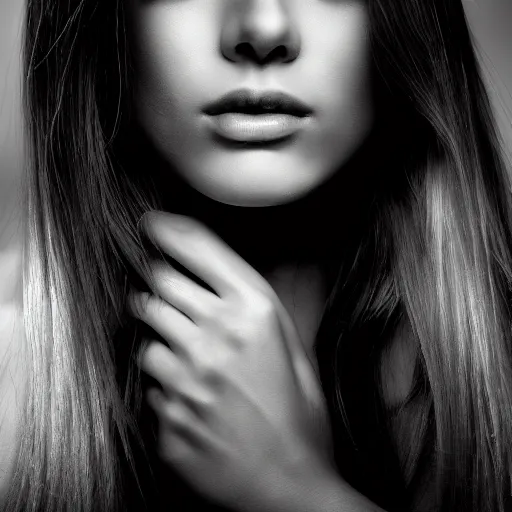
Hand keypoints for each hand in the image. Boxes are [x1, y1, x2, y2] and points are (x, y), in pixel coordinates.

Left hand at [128, 210, 335, 511]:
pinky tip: (190, 391)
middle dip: (157, 280)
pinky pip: (150, 379)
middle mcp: (216, 338)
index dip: (169, 230)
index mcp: (254, 314)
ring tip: (186, 351)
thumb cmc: (299, 413)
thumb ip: (256, 308)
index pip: (199, 251)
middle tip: (164, 288)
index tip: (151, 223)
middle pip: (159, 283)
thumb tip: (214, 275)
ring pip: (146, 331)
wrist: (289, 483)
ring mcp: (187, 378)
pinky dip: (163, 377)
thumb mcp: (293, 347)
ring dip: (158, 332)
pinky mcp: (169, 413)